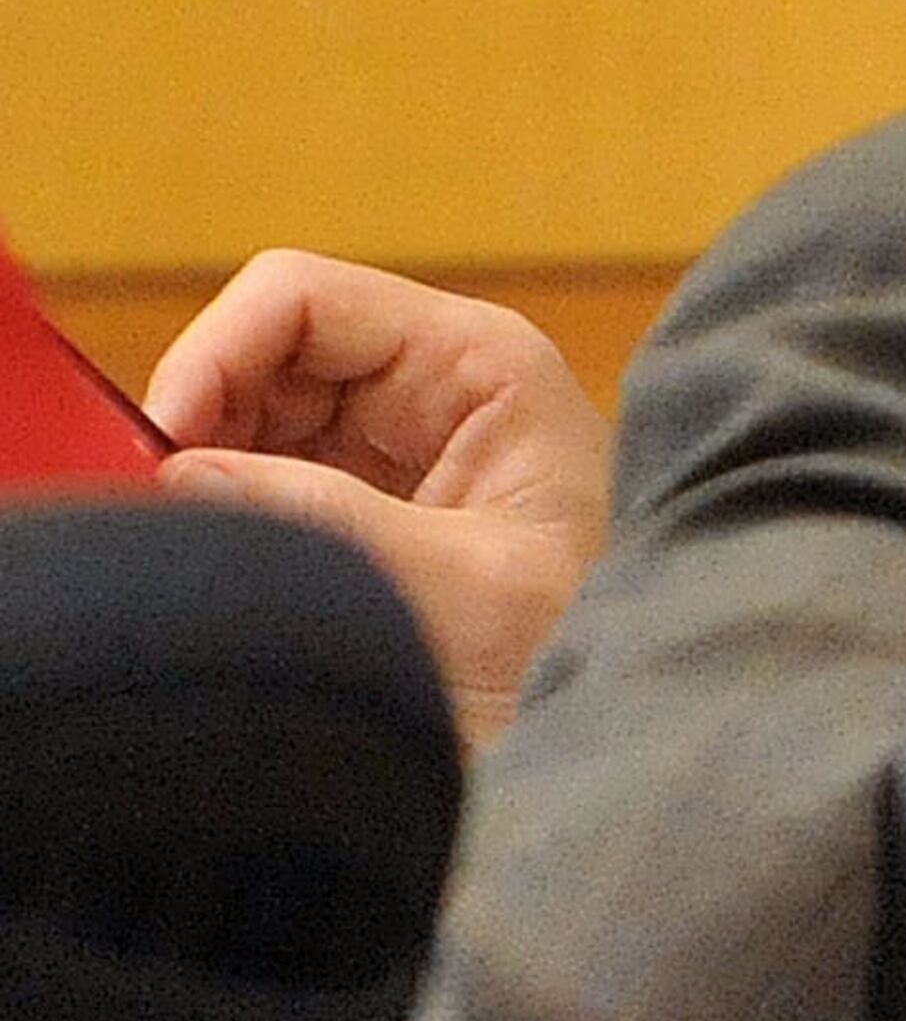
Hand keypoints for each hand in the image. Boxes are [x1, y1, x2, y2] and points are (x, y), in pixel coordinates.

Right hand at [145, 250, 612, 743]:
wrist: (634, 723)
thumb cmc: (585, 649)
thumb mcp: (462, 594)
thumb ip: (330, 525)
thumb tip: (184, 475)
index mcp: (481, 363)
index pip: (300, 297)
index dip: (211, 355)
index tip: (159, 447)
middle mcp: (437, 382)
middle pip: (263, 352)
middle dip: (199, 420)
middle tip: (156, 509)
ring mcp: (402, 440)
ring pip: (252, 414)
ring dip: (208, 468)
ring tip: (192, 543)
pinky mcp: (375, 499)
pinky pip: (270, 474)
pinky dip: (231, 507)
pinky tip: (224, 560)